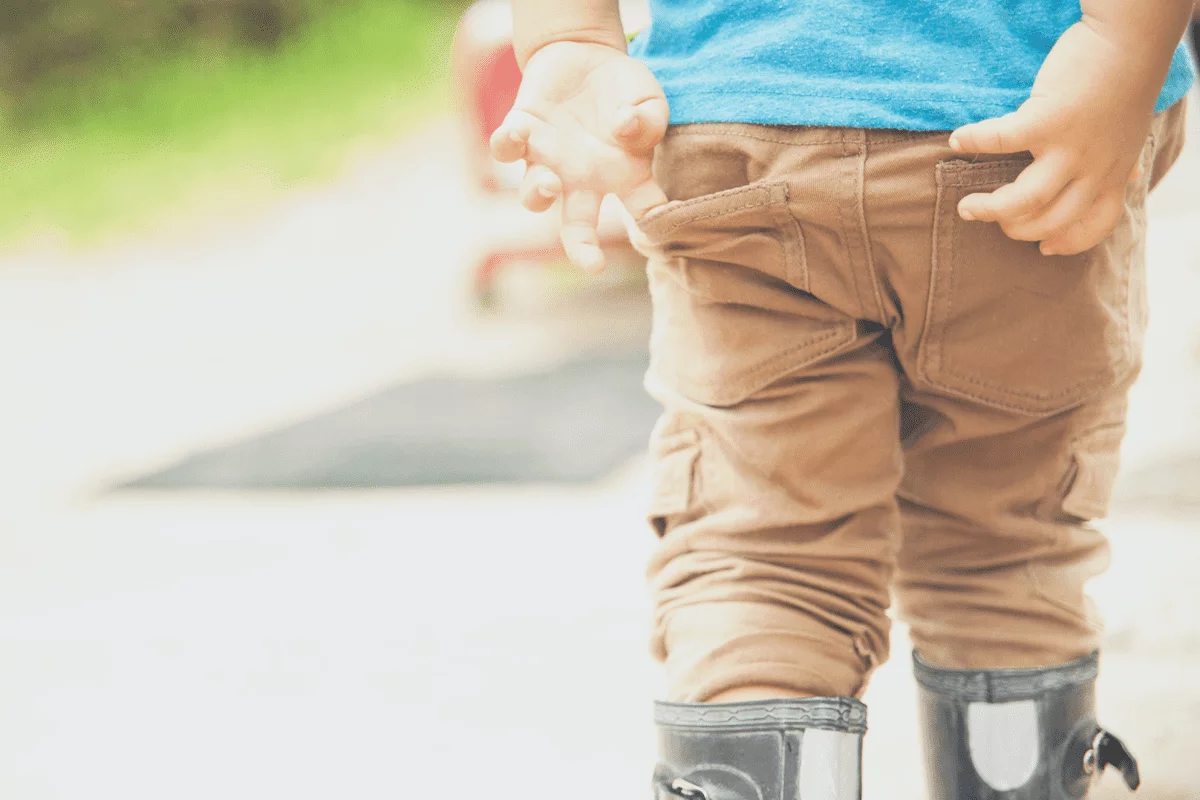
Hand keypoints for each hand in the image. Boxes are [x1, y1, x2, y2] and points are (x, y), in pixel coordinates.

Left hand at [490, 41, 668, 271]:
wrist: (583, 54)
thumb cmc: (622, 89)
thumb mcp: (649, 97)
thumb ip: (650, 119)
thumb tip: (625, 129)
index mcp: (623, 178)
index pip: (643, 210)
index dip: (654, 223)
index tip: (657, 226)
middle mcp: (582, 180)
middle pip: (579, 227)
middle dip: (583, 249)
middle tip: (593, 265)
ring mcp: (548, 161)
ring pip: (534, 195)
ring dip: (538, 193)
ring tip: (550, 181)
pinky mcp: (521, 132)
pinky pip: (506, 149)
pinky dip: (508, 143)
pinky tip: (518, 130)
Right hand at [948, 20, 1160, 255]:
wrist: (1129, 39)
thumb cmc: (1125, 81)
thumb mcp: (1132, 131)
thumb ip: (1123, 158)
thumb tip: (1130, 177)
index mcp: (1113, 172)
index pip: (1096, 224)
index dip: (1069, 242)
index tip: (1044, 248)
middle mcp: (1093, 168)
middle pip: (1050, 220)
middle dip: (1015, 229)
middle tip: (990, 215)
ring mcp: (1070, 147)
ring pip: (1025, 200)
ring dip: (990, 209)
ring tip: (966, 207)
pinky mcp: (1047, 120)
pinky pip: (1001, 142)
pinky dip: (974, 142)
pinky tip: (957, 141)